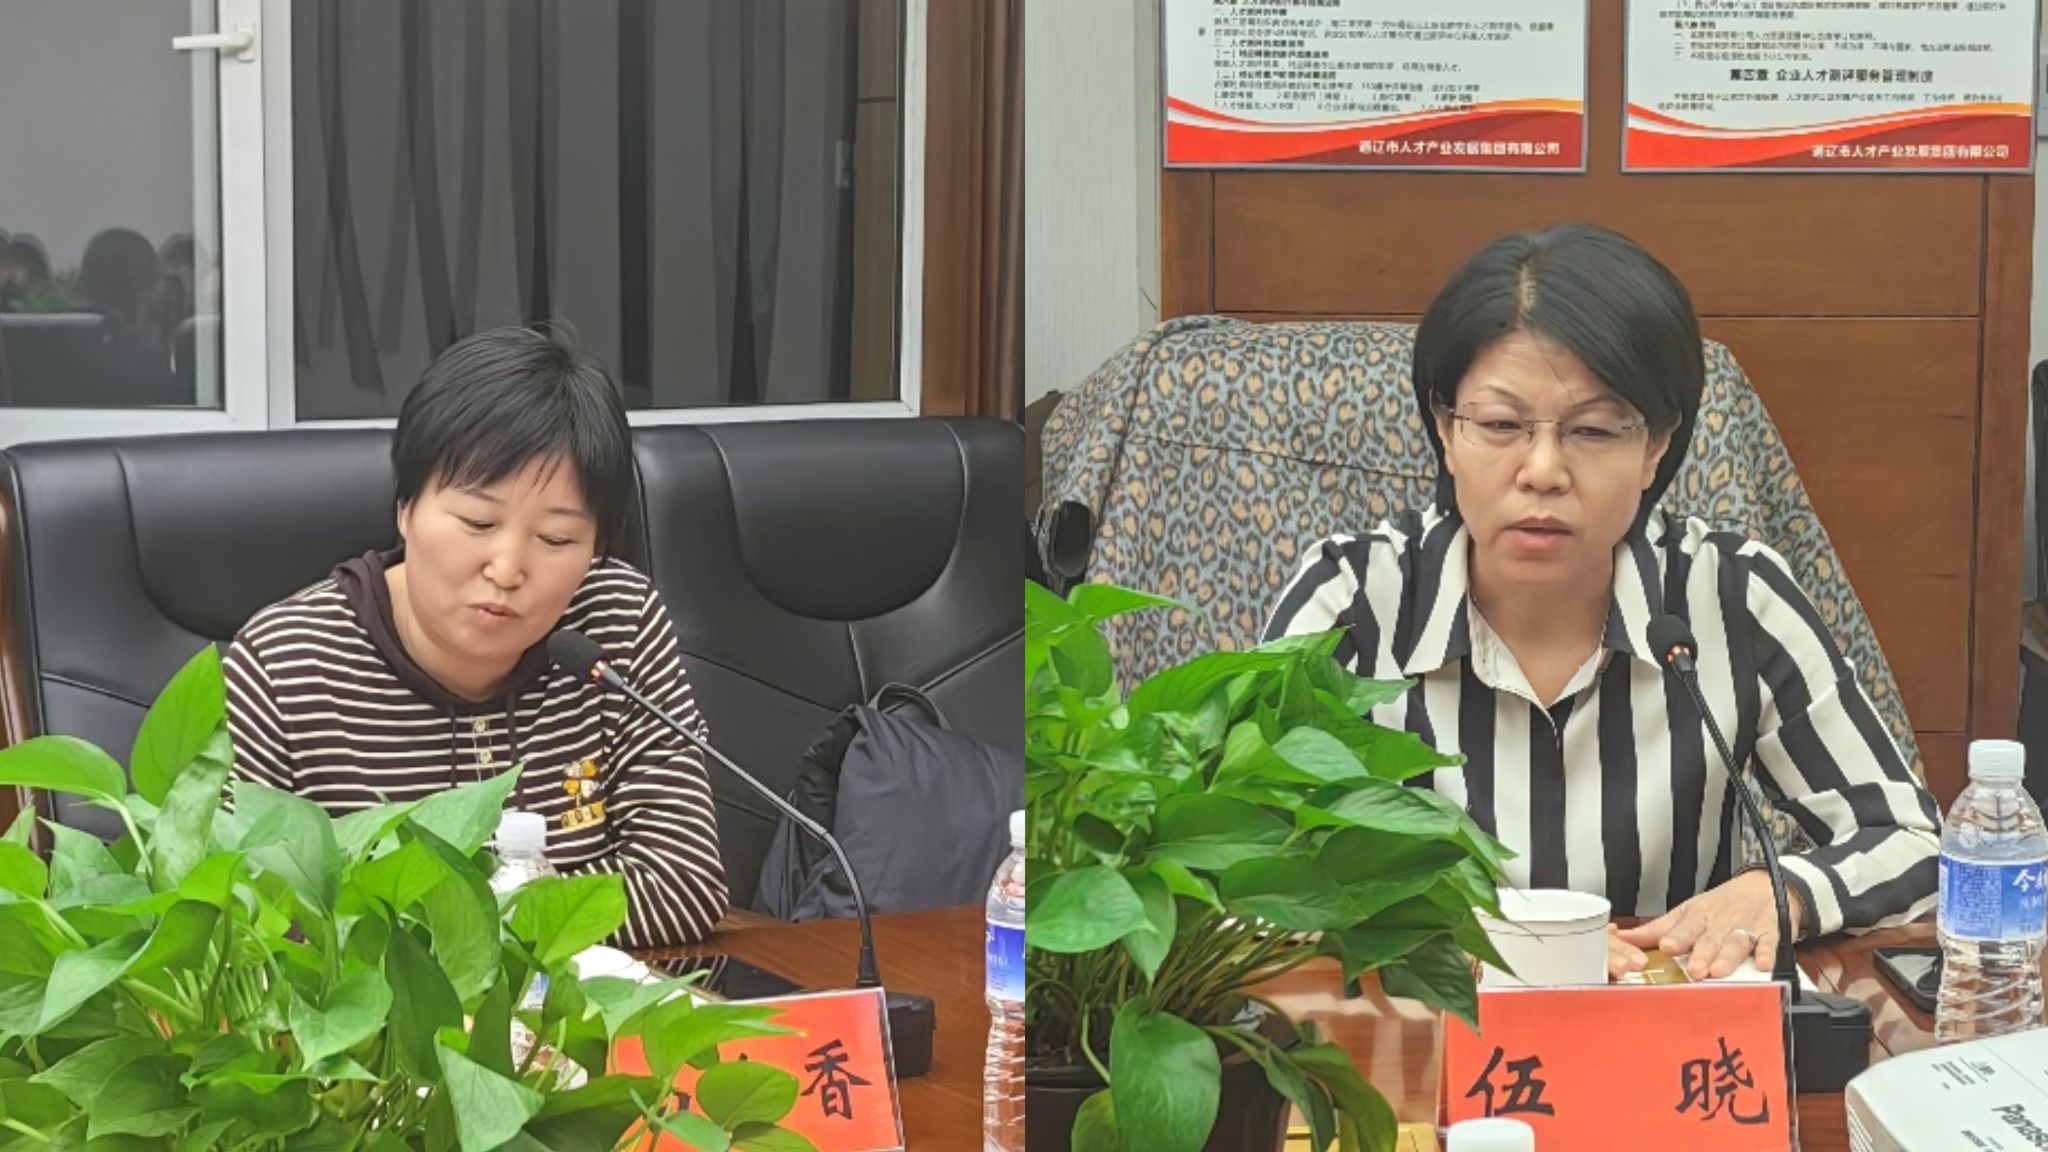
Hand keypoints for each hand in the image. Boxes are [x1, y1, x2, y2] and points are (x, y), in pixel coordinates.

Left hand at [1614, 870, 1802, 980]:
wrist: (1763, 886)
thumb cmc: (1720, 904)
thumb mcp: (1687, 912)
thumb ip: (1655, 929)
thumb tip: (1622, 938)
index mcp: (1698, 916)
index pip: (1684, 927)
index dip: (1676, 937)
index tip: (1666, 946)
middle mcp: (1720, 922)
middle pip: (1710, 938)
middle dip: (1702, 953)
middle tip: (1694, 969)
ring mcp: (1745, 927)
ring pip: (1736, 942)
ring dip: (1728, 956)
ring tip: (1719, 970)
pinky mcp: (1769, 934)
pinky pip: (1769, 944)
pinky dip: (1767, 954)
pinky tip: (1763, 964)